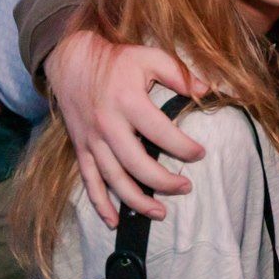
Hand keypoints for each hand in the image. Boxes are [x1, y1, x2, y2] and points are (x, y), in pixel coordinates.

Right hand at [44, 31, 207, 226]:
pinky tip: (114, 221)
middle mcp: (108, 125)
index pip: (160, 132)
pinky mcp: (81, 148)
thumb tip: (207, 91)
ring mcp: (92, 140)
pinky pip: (89, 181)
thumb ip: (179, 74)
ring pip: (113, 179)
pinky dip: (100, 204)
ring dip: (136, 200)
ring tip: (160, 213)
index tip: (200, 154)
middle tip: (186, 187)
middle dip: (163, 182)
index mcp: (128, 102)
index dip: (183, 147)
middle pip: (137, 164)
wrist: (71, 59)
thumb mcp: (150, 57)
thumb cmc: (117, 60)